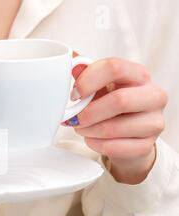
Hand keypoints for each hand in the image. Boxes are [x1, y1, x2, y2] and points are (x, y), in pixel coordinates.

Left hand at [63, 57, 167, 183]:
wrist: (129, 133)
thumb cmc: (113, 105)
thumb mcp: (101, 85)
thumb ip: (85, 73)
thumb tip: (69, 60)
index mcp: (139, 74)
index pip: (114, 67)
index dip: (87, 81)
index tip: (74, 94)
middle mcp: (153, 96)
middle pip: (119, 101)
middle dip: (88, 113)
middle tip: (74, 118)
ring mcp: (154, 122)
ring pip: (113, 128)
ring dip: (89, 130)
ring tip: (82, 128)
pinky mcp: (146, 145)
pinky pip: (113, 147)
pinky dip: (95, 144)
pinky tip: (92, 139)